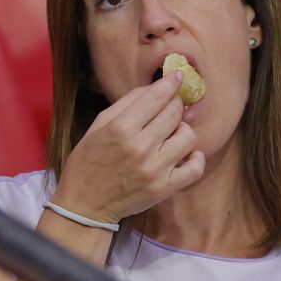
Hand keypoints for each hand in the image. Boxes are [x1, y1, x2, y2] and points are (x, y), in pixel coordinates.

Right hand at [54, 72, 205, 222]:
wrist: (85, 204)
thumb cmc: (89, 161)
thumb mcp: (98, 125)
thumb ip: (126, 103)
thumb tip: (154, 87)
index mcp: (121, 128)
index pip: (157, 97)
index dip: (171, 83)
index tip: (178, 76)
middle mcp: (140, 147)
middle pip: (174, 113)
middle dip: (175, 106)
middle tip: (169, 108)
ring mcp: (155, 169)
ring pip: (188, 136)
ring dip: (182, 130)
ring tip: (171, 134)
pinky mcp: (164, 188)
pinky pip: (195, 168)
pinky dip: (195, 158)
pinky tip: (185, 154)